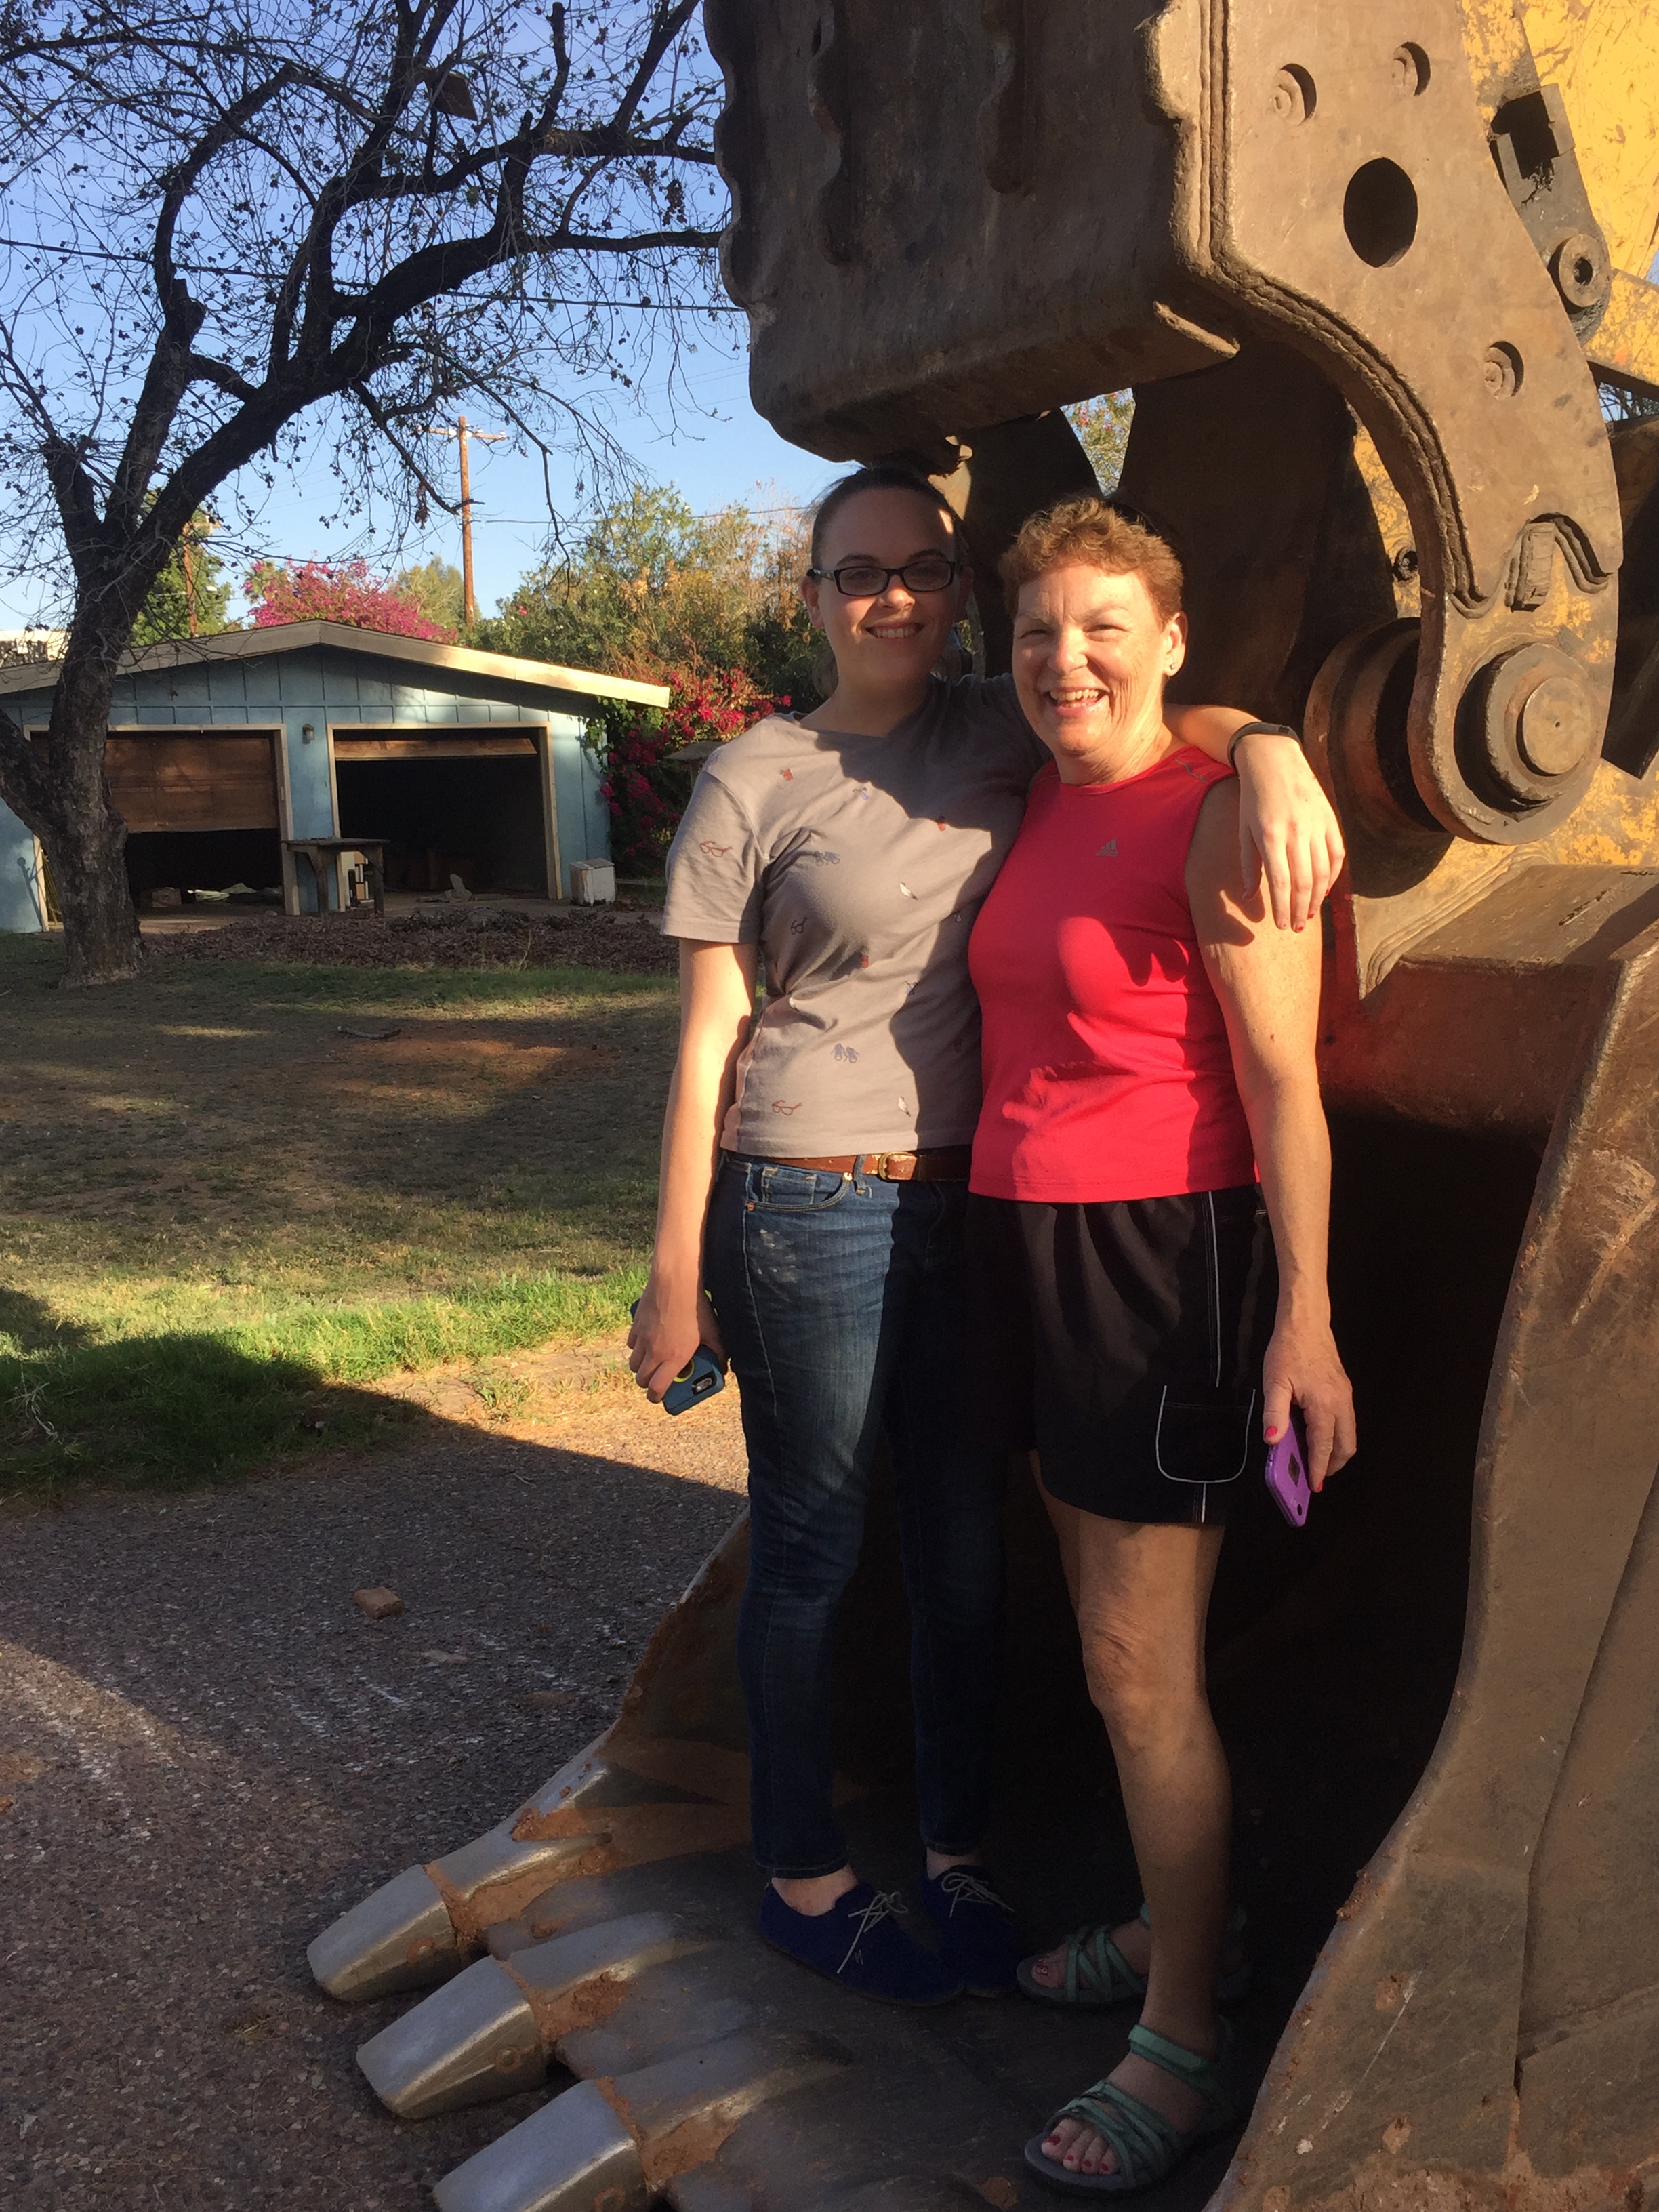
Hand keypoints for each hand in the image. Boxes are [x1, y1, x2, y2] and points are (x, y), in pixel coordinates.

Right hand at [627, 1280, 726, 1405]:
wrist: (675, 1282)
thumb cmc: (696, 1307)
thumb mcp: (713, 1332)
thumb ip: (719, 1353)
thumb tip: (724, 1368)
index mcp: (673, 1358)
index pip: (656, 1389)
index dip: (657, 1397)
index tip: (660, 1397)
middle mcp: (654, 1352)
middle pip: (641, 1380)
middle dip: (648, 1384)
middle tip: (658, 1378)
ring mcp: (642, 1338)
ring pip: (633, 1364)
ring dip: (641, 1367)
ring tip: (652, 1361)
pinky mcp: (636, 1325)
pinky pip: (630, 1345)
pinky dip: (636, 1348)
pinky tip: (646, 1342)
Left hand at [1234, 732, 1344, 933]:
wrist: (1275, 761)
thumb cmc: (1253, 799)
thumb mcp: (1243, 831)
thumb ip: (1248, 865)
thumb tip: (1251, 896)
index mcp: (1271, 836)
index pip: (1281, 883)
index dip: (1283, 908)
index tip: (1282, 926)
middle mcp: (1297, 833)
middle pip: (1305, 882)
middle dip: (1301, 909)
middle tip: (1296, 927)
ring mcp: (1317, 826)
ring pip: (1323, 871)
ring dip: (1318, 898)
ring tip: (1309, 915)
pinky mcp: (1330, 820)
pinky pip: (1337, 854)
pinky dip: (1333, 875)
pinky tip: (1325, 890)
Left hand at [1262, 1311, 1355, 1490]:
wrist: (1306, 1322)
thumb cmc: (1287, 1351)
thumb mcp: (1274, 1382)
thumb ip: (1275, 1413)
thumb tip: (1273, 1441)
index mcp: (1324, 1404)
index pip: (1323, 1446)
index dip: (1318, 1469)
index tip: (1314, 1487)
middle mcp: (1341, 1404)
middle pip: (1346, 1445)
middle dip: (1332, 1464)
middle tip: (1315, 1476)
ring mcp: (1346, 1396)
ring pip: (1350, 1434)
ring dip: (1336, 1451)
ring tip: (1317, 1461)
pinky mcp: (1344, 1390)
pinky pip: (1347, 1422)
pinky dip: (1337, 1436)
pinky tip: (1319, 1436)